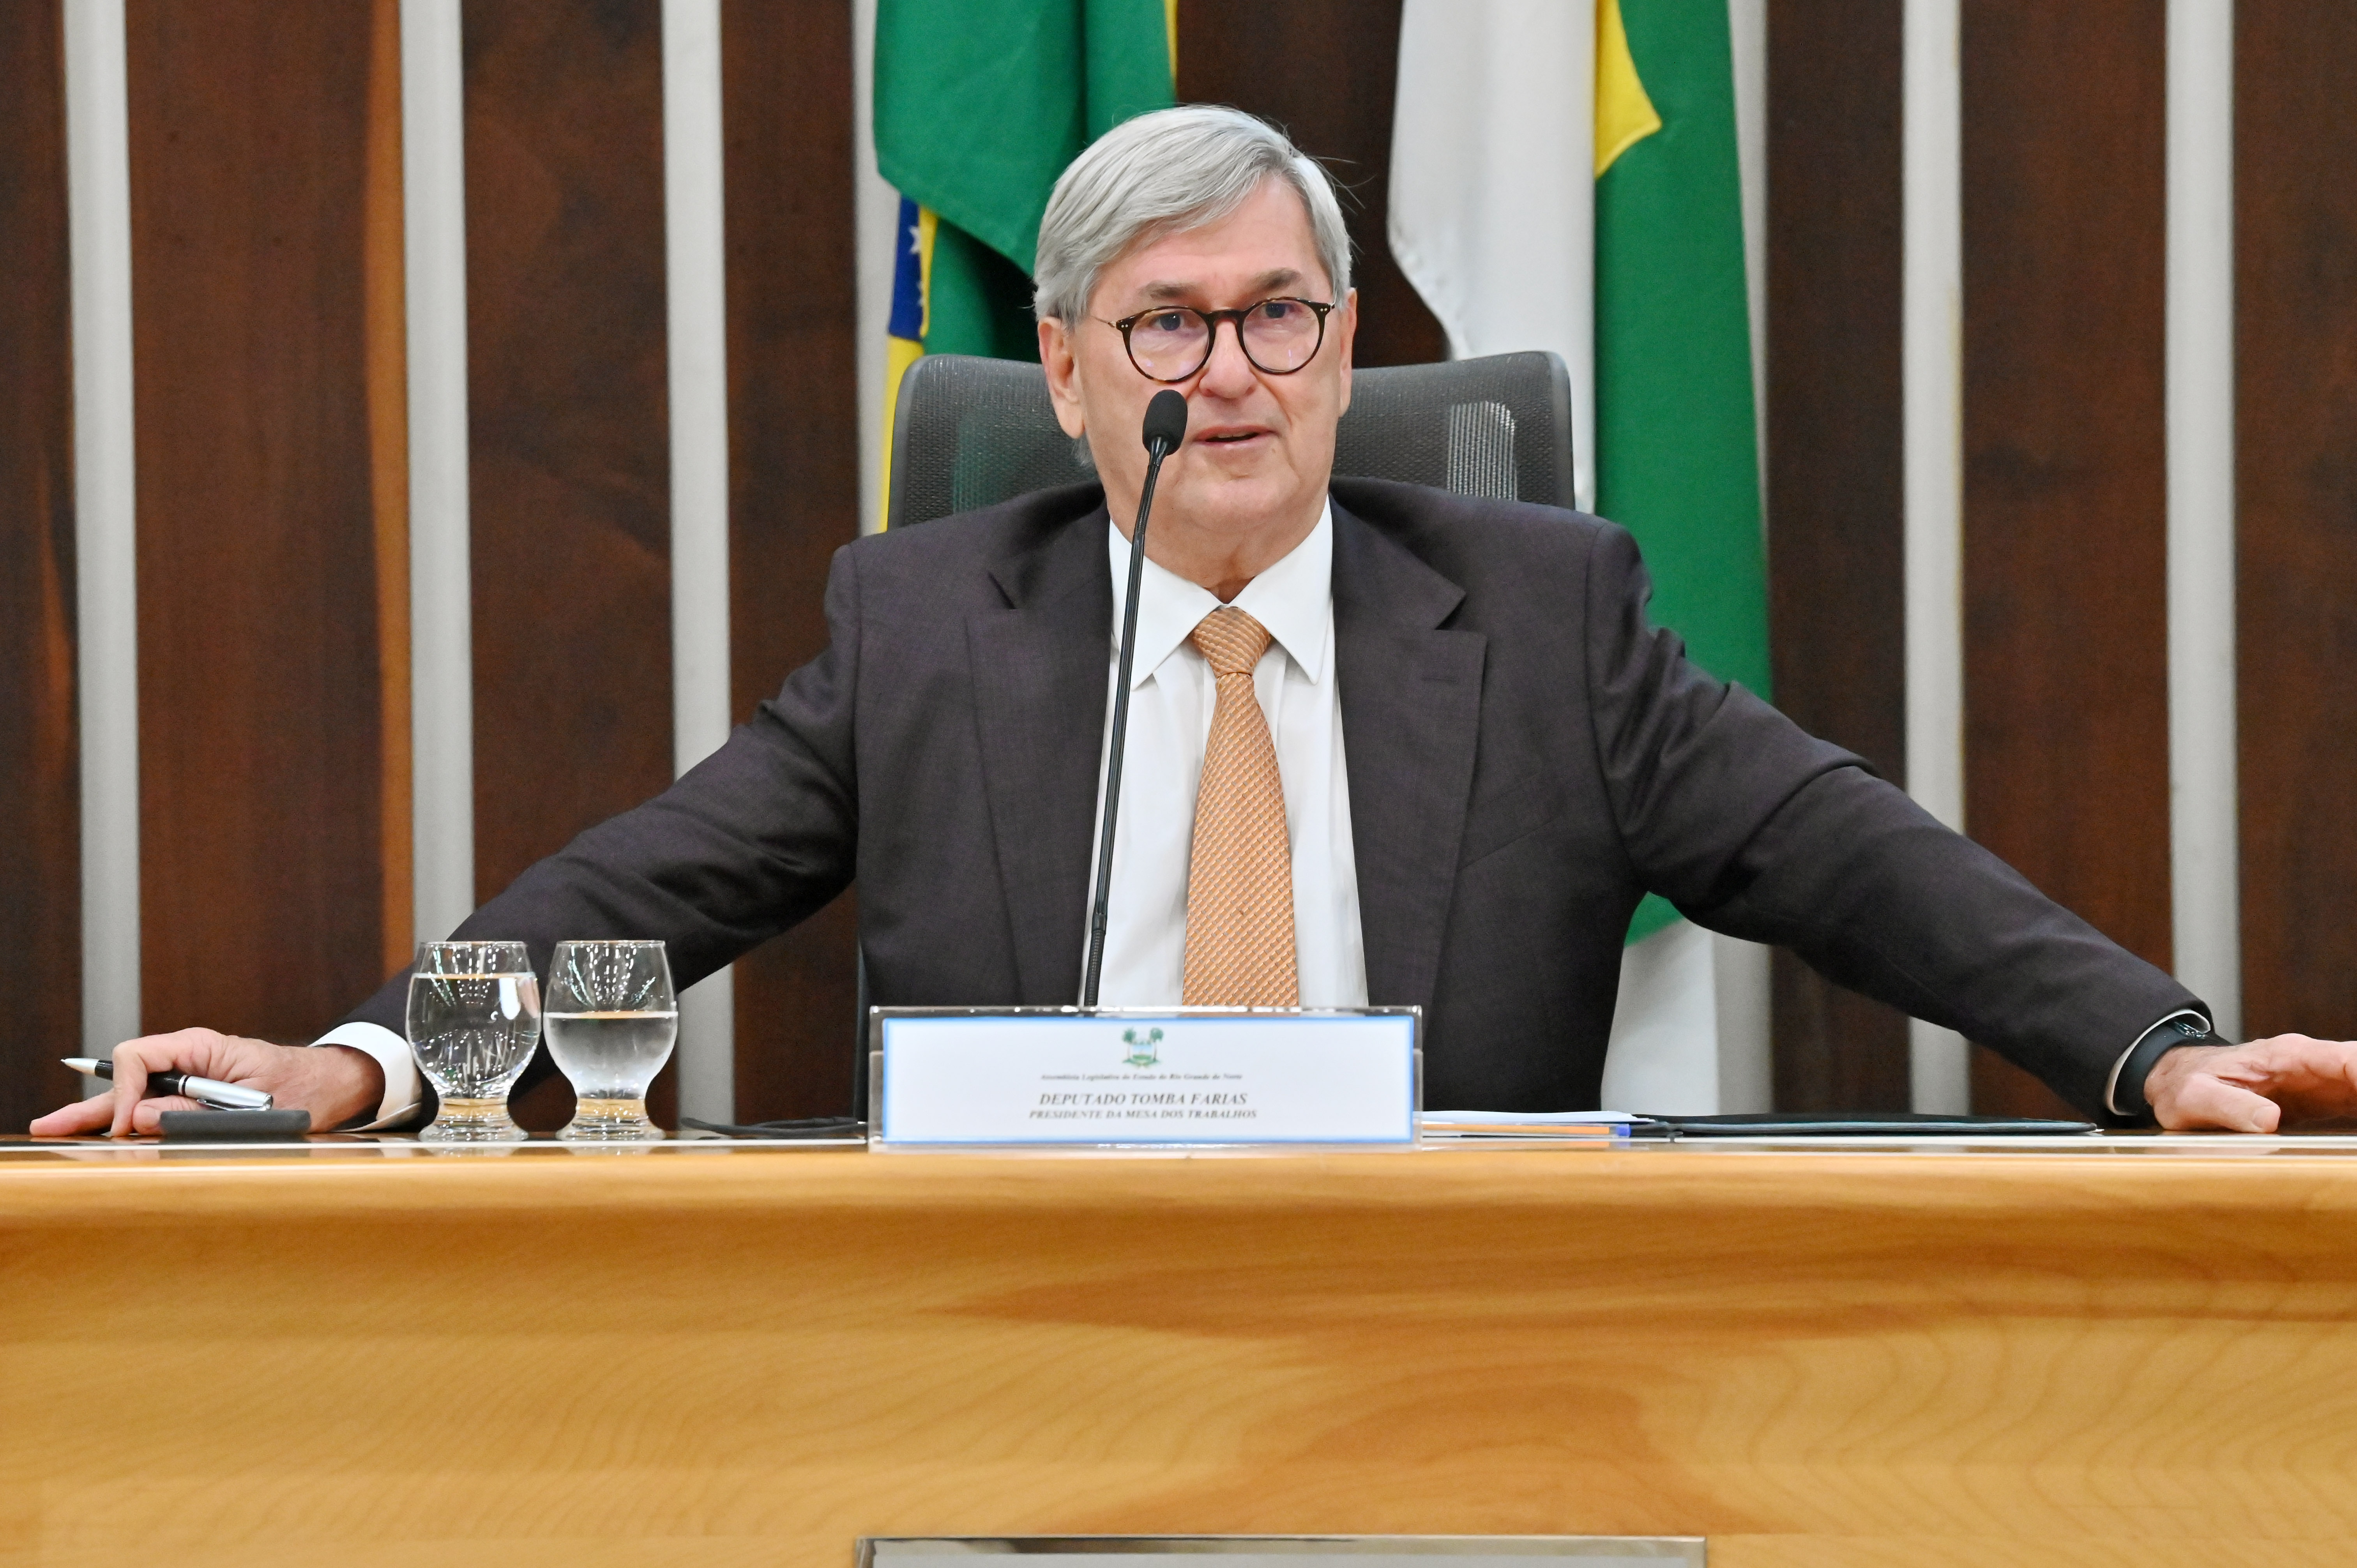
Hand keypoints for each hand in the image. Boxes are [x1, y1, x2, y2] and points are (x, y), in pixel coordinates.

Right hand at [28, 1029, 384, 1136]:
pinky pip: (158, 1109)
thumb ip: (203, 1111)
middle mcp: (192, 1061)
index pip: (140, 1057)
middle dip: (93, 1105)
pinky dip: (131, 1123)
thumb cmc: (304, 1087)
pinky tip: (107, 1135)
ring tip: (63, 1130)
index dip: (127, 1092)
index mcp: (204, 1048)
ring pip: (137, 1098)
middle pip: (129, 1080)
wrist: (333, 1085)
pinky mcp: (199, 1101)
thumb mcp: (259, 1104)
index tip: (130, 1125)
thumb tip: (145, 1118)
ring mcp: (193, 1081)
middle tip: (50, 1125)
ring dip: (103, 1116)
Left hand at [2145, 1035, 2356, 1131]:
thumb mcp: (2196, 1097)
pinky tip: (2354, 1150)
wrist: (2179, 1080)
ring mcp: (2324, 1082)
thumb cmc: (2187, 1085)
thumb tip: (2268, 1120)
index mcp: (2288, 1056)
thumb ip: (2230, 1106)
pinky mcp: (2327, 1102)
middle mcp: (2314, 1065)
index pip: (2344, 1059)